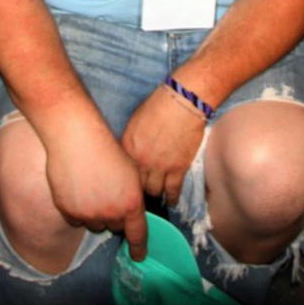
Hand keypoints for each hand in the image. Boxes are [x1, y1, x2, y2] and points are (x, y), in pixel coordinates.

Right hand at [41, 119, 148, 260]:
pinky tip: (77, 189)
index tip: (138, 255)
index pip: (137, 234)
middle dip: (114, 216)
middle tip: (108, 195)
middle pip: (114, 227)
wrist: (76, 138)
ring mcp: (88, 213)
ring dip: (95, 213)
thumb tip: (130, 210)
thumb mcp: (130, 170)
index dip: (138, 248)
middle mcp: (111, 213)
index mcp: (131, 203)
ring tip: (92, 187)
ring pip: (94, 224)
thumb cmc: (105, 148)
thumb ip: (132, 194)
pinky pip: (76, 219)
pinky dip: (77, 210)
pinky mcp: (68, 211)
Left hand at [120, 85, 206, 205]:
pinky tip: (172, 202)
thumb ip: (131, 143)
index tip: (127, 185)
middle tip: (141, 195)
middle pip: (136, 185)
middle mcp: (140, 160)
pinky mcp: (178, 169)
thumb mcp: (135, 122)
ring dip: (155, 194)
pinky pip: (173, 191)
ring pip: (154, 191)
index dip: (124, 181)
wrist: (182, 102)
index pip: (121, 173)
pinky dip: (172, 199)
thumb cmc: (159, 105)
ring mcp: (159, 167)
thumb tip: (130, 155)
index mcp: (127, 147)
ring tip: (157, 198)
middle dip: (138, 190)